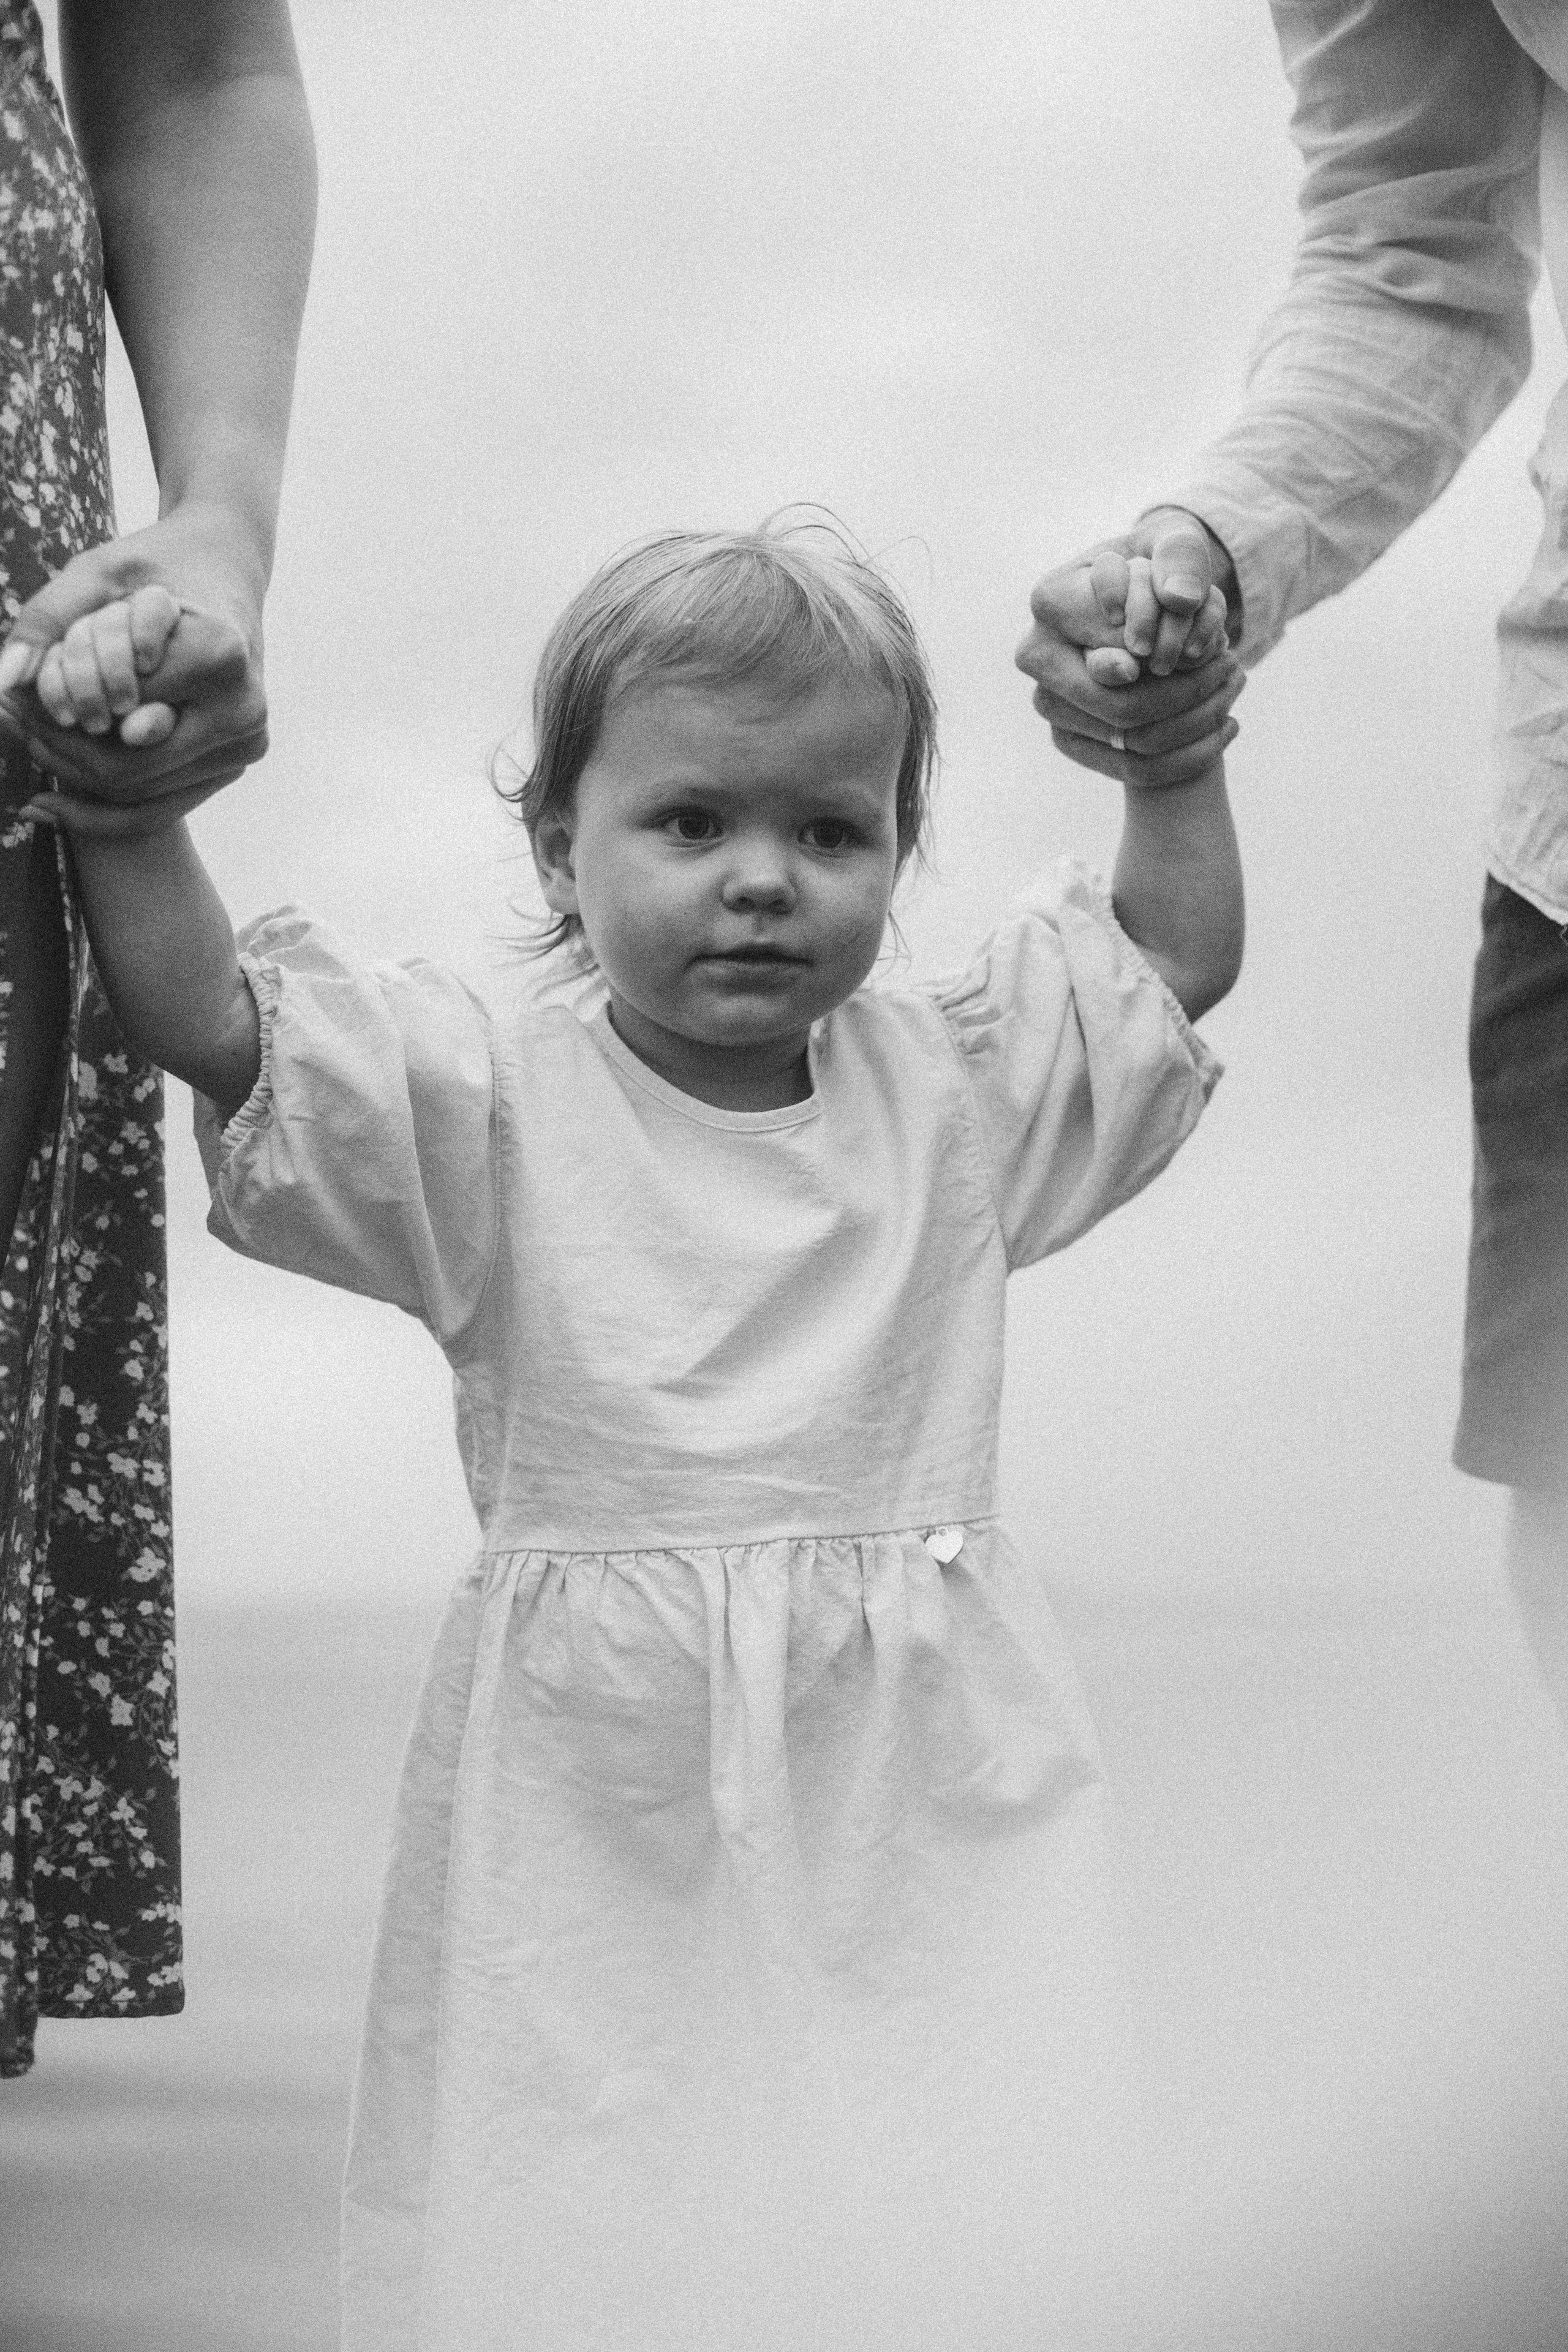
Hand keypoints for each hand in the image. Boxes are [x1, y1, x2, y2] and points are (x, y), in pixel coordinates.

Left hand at [0, 503, 268, 803]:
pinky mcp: (234, 765)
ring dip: (72, 775)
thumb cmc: (158, 564)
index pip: (114, 711)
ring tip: (28, 741)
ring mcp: (245, 746)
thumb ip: (46, 621)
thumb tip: (3, 681)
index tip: (11, 698)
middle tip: (10, 722)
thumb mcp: (95, 573)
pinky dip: (100, 810)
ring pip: (137, 796)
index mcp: (218, 657)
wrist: (225, 568)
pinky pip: (159, 808)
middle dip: (58, 751)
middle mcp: (243, 712)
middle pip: (126, 770)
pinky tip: (46, 803)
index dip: (51, 711)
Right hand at [1016, 512, 1242, 786]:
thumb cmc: (1161, 567)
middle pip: (1121, 707)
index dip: (1163, 648)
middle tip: (1231, 666)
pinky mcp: (1068, 740)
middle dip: (1187, 693)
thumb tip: (1180, 599)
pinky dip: (1192, 755)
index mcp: (1051, 598)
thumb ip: (1180, 557)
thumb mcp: (1178, 542)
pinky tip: (1229, 724)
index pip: (1112, 636)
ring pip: (1133, 743)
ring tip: (1234, 687)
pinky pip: (1135, 769)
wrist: (1146, 605)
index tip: (1203, 642)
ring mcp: (1049, 703)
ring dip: (1198, 721)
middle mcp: (1036, 655)